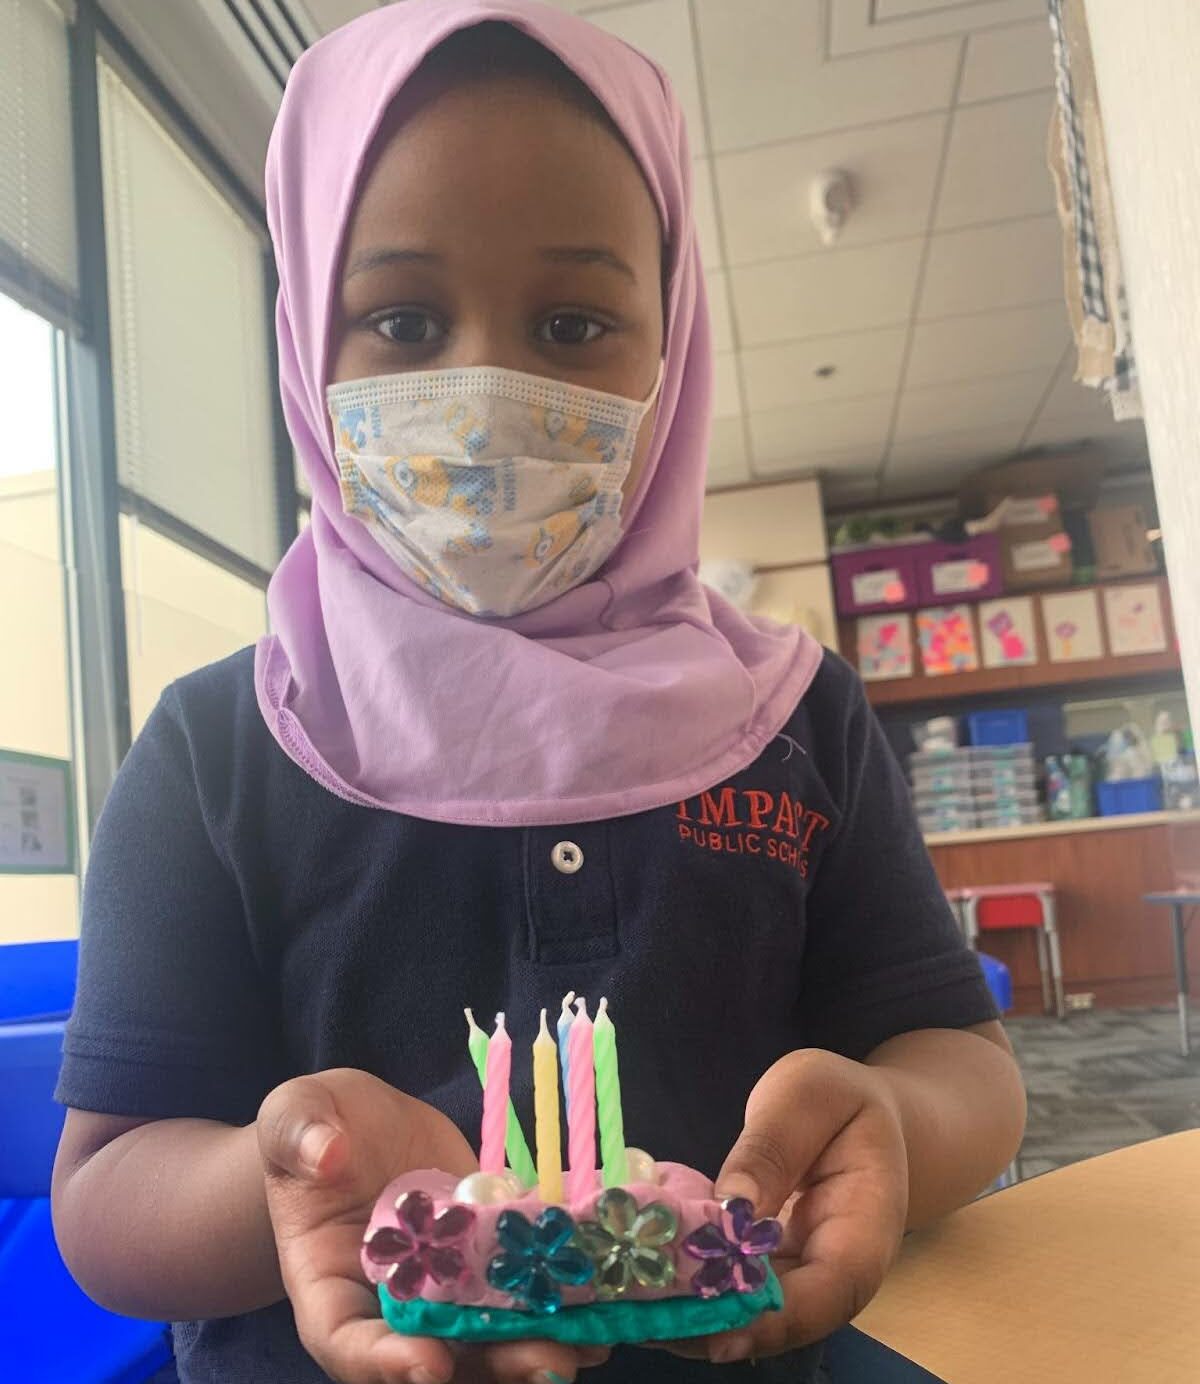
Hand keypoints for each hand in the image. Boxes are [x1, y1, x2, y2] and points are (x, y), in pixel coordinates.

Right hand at [258, 1068, 606, 1382]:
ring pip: (488, 1334)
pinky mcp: (487, 1255)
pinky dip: (561, 1295)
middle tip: (545, 1364)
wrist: (355, 1124)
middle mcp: (389, 1303)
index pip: (346, 1343)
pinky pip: (520, 1283)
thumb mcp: (293, 1117)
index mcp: (326, 1285)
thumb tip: (325, 1154)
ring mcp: (444, 1284)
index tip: (430, 1364)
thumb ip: (300, 1135)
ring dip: (538, 1343)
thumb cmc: (311, 1127)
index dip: (384, 1364)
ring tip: (591, 1341)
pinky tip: (605, 1296)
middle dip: (490, 1366)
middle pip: (436, 1356)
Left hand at [663, 1049, 908, 1364]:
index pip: (828, 1295)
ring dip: (689, 1315)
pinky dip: (688, 1288)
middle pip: (780, 1321)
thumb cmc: (843, 1098)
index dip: (772, 1321)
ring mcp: (800, 1278)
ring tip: (625, 1302)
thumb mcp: (811, 1096)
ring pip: (749, 1316)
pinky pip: (732, 1290)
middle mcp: (835, 1272)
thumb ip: (773, 1148)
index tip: (712, 1330)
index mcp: (866, 1231)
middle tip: (638, 1315)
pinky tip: (638, 1277)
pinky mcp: (767, 1270)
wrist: (862, 1113)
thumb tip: (731, 1207)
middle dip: (711, 1326)